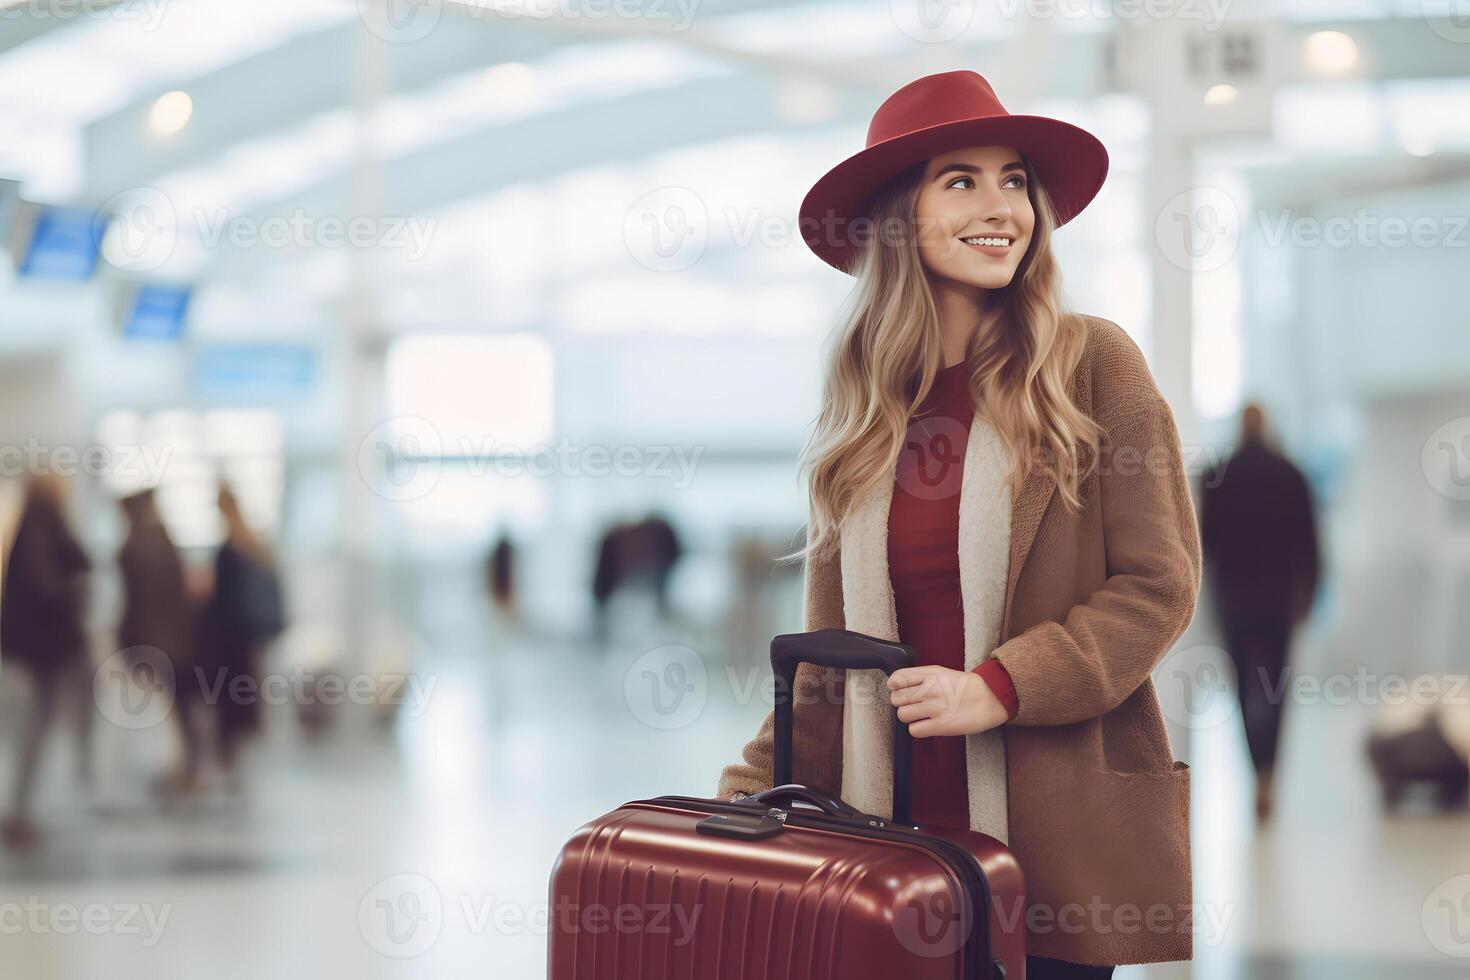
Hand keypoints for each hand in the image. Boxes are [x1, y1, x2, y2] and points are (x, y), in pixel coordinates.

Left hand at [888, 665, 1007, 736]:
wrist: (991, 697)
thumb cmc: (965, 686)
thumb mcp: (941, 672)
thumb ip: (919, 676)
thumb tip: (897, 683)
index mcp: (930, 674)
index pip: (897, 678)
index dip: (894, 686)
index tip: (899, 690)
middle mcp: (930, 689)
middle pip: (896, 698)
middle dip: (901, 703)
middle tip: (912, 704)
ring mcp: (936, 707)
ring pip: (902, 715)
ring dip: (909, 717)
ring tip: (920, 715)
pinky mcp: (942, 725)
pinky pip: (914, 730)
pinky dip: (918, 729)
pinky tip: (927, 725)